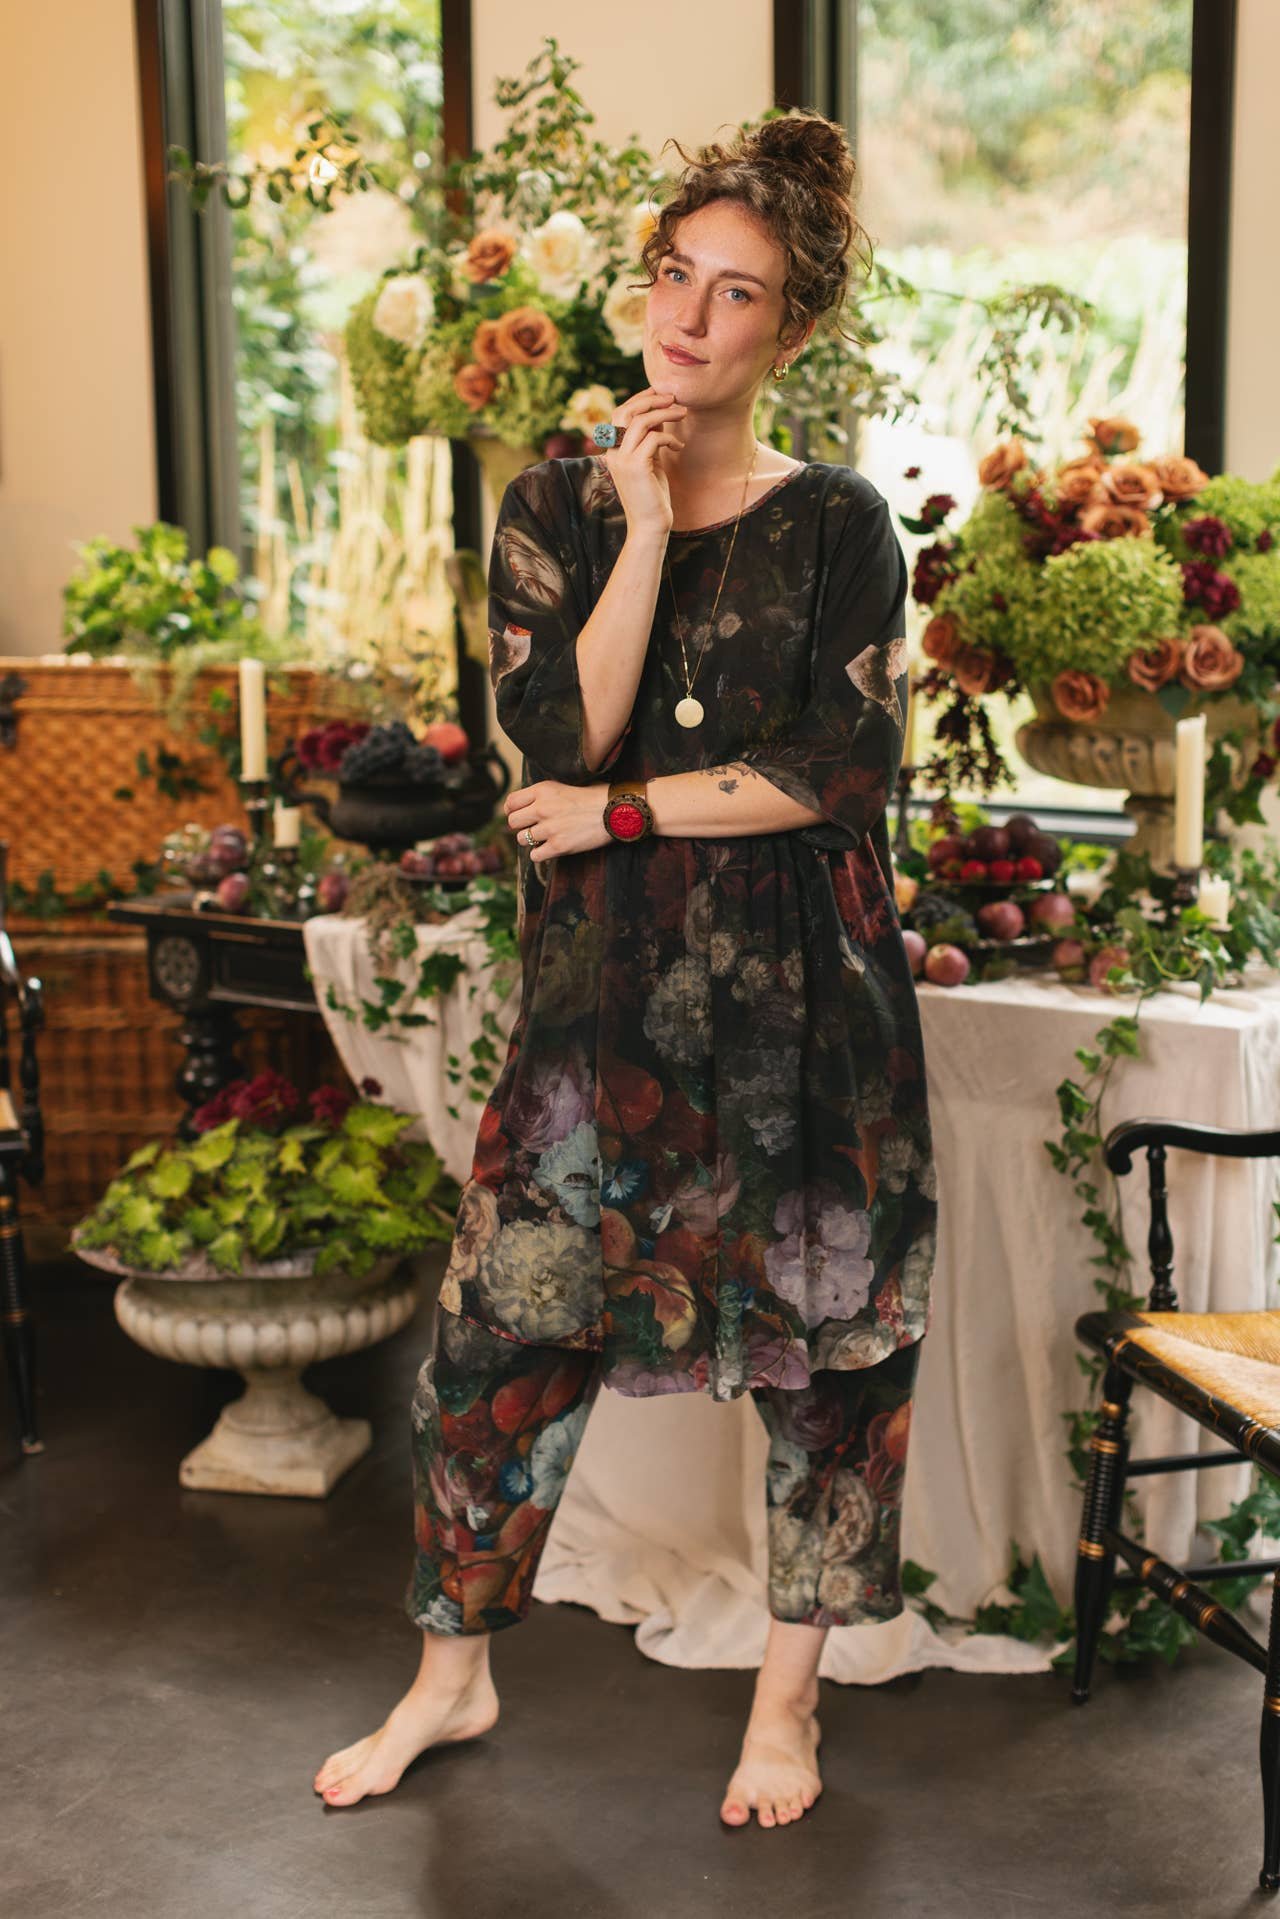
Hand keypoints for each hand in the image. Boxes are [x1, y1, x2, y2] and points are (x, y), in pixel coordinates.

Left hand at [502, 779, 612, 864]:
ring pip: (522, 839)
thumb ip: (543, 795)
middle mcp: (542, 808)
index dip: (511, 810)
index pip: (510, 802)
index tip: (518, 815)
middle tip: (533, 827)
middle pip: (512, 822)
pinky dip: (540, 854)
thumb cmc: (595, 797)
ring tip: (546, 837)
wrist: (615, 810)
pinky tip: (550, 848)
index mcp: (542, 790)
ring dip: (531, 840)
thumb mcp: (564, 787)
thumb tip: (526, 807)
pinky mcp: (558, 846)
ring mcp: (549, 828)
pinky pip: (535, 855)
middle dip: (521, 826)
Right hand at [595, 385, 686, 537]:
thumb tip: (661, 415)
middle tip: (673, 397)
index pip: (621, 413)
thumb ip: (650, 439)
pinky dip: (670, 438)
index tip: (661, 394)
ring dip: (665, 413)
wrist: (650, 526)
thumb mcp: (650, 461)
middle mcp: (613, 453)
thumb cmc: (652, 496)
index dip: (640, 399)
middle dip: (651, 399)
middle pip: (626, 411)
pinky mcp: (636, 467)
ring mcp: (622, 460)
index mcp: (613, 450)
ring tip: (683, 413)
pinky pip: (654, 438)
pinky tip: (679, 447)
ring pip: (641, 421)